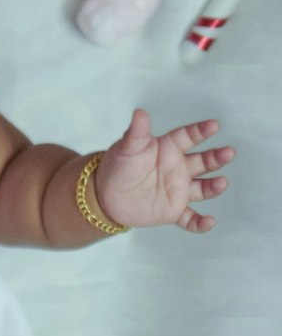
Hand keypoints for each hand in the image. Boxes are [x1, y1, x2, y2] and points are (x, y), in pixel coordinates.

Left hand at [94, 108, 234, 233]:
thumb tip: (140, 112)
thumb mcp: (127, 148)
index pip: (188, 137)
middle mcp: (178, 168)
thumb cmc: (118, 167)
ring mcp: (178, 190)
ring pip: (201, 188)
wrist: (106, 196)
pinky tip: (209, 222)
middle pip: (202, 161)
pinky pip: (189, 219)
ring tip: (221, 183)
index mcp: (168, 149)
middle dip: (216, 158)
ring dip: (213, 186)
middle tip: (228, 153)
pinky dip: (199, 223)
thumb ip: (137, 133)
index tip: (214, 126)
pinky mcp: (173, 211)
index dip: (200, 131)